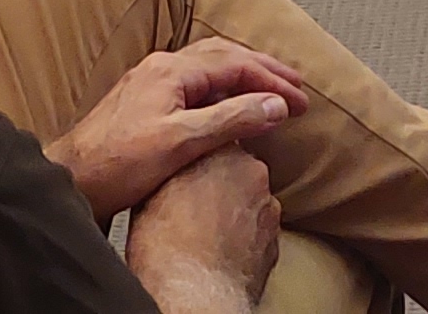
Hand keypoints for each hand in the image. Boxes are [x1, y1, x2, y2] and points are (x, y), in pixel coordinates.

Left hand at [52, 37, 312, 220]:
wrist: (69, 181)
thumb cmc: (117, 164)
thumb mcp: (180, 143)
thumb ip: (230, 119)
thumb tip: (276, 105)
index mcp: (172, 71)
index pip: (236, 64)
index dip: (273, 82)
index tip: (301, 102)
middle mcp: (161, 68)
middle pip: (224, 56)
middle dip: (264, 70)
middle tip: (297, 87)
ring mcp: (150, 84)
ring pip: (208, 67)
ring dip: (244, 76)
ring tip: (271, 91)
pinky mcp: (144, 103)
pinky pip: (194, 84)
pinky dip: (223, 90)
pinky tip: (229, 108)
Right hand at [123, 147, 281, 313]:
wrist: (193, 291)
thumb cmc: (165, 245)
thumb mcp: (151, 193)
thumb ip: (172, 170)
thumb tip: (168, 170)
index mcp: (221, 151)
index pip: (217, 136)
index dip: (200, 154)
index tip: (188, 170)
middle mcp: (252, 172)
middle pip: (237, 167)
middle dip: (220, 181)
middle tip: (193, 203)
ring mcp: (268, 206)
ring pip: (250, 199)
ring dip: (233, 209)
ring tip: (205, 232)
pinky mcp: (276, 239)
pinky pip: (258, 229)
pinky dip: (244, 236)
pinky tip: (221, 249)